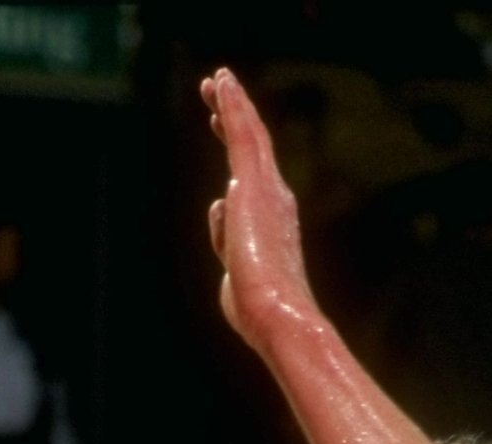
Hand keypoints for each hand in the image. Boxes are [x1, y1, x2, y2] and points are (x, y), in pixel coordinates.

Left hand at [203, 67, 312, 348]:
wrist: (277, 314)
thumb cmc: (257, 309)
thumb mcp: (235, 273)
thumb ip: (227, 242)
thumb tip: (217, 210)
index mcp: (272, 221)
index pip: (251, 176)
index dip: (237, 149)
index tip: (222, 126)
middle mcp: (274, 198)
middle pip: (252, 147)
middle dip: (234, 116)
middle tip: (216, 90)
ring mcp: (265, 189)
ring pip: (248, 132)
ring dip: (231, 103)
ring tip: (215, 82)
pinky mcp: (252, 184)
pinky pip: (242, 133)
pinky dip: (232, 105)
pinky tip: (221, 84)